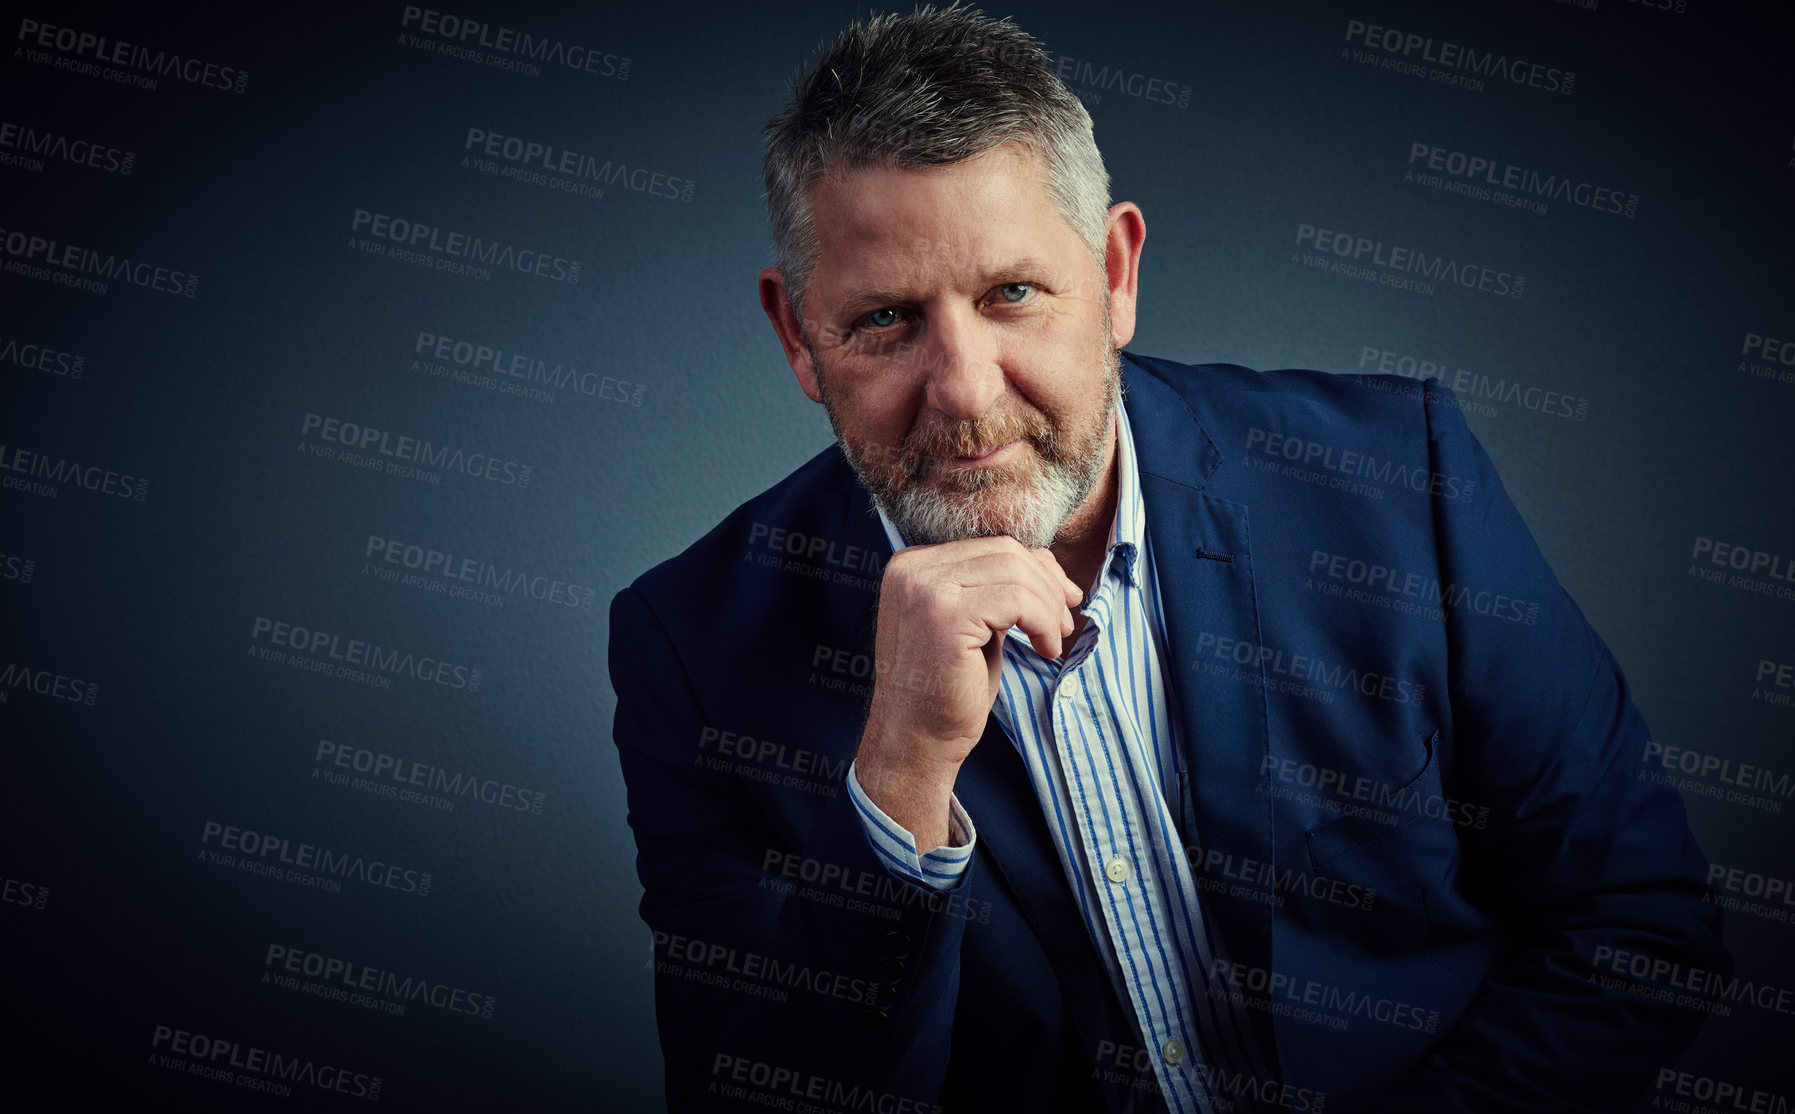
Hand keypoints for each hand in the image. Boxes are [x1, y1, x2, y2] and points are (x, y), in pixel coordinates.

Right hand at [855, 537, 1082, 850]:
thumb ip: (995, 588)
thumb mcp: (974, 625)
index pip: (991, 546)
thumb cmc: (947, 689)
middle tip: (1066, 622)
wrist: (915, 741)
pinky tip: (1044, 650)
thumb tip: (1046, 561)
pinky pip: (1016, 599)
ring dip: (1048, 607)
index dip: (1037, 569)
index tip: (1063, 600)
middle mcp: (912, 569)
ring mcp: (925, 589)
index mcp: (912, 565)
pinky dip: (1042, 622)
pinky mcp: (945, 614)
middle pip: (1005, 552)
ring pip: (1015, 572)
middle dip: (1047, 584)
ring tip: (1054, 639)